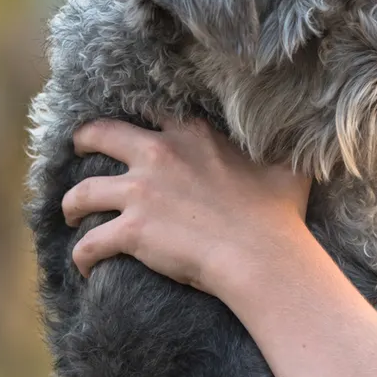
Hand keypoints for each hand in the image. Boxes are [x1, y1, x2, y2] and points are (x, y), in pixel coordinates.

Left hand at [61, 116, 312, 293]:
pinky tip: (84, 266)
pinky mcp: (131, 230)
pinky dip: (81, 256)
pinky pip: (88, 243)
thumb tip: (304, 134)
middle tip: (78, 151)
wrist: (263, 254)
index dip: (136, 118)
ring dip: (71, 203)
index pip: (150, 111)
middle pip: (99, 135)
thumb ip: (283, 145)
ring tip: (71, 214)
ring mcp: (140, 192)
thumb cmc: (279, 213)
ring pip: (81, 191)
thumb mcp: (287, 165)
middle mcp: (158, 154)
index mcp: (191, 134)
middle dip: (83, 142)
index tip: (130, 128)